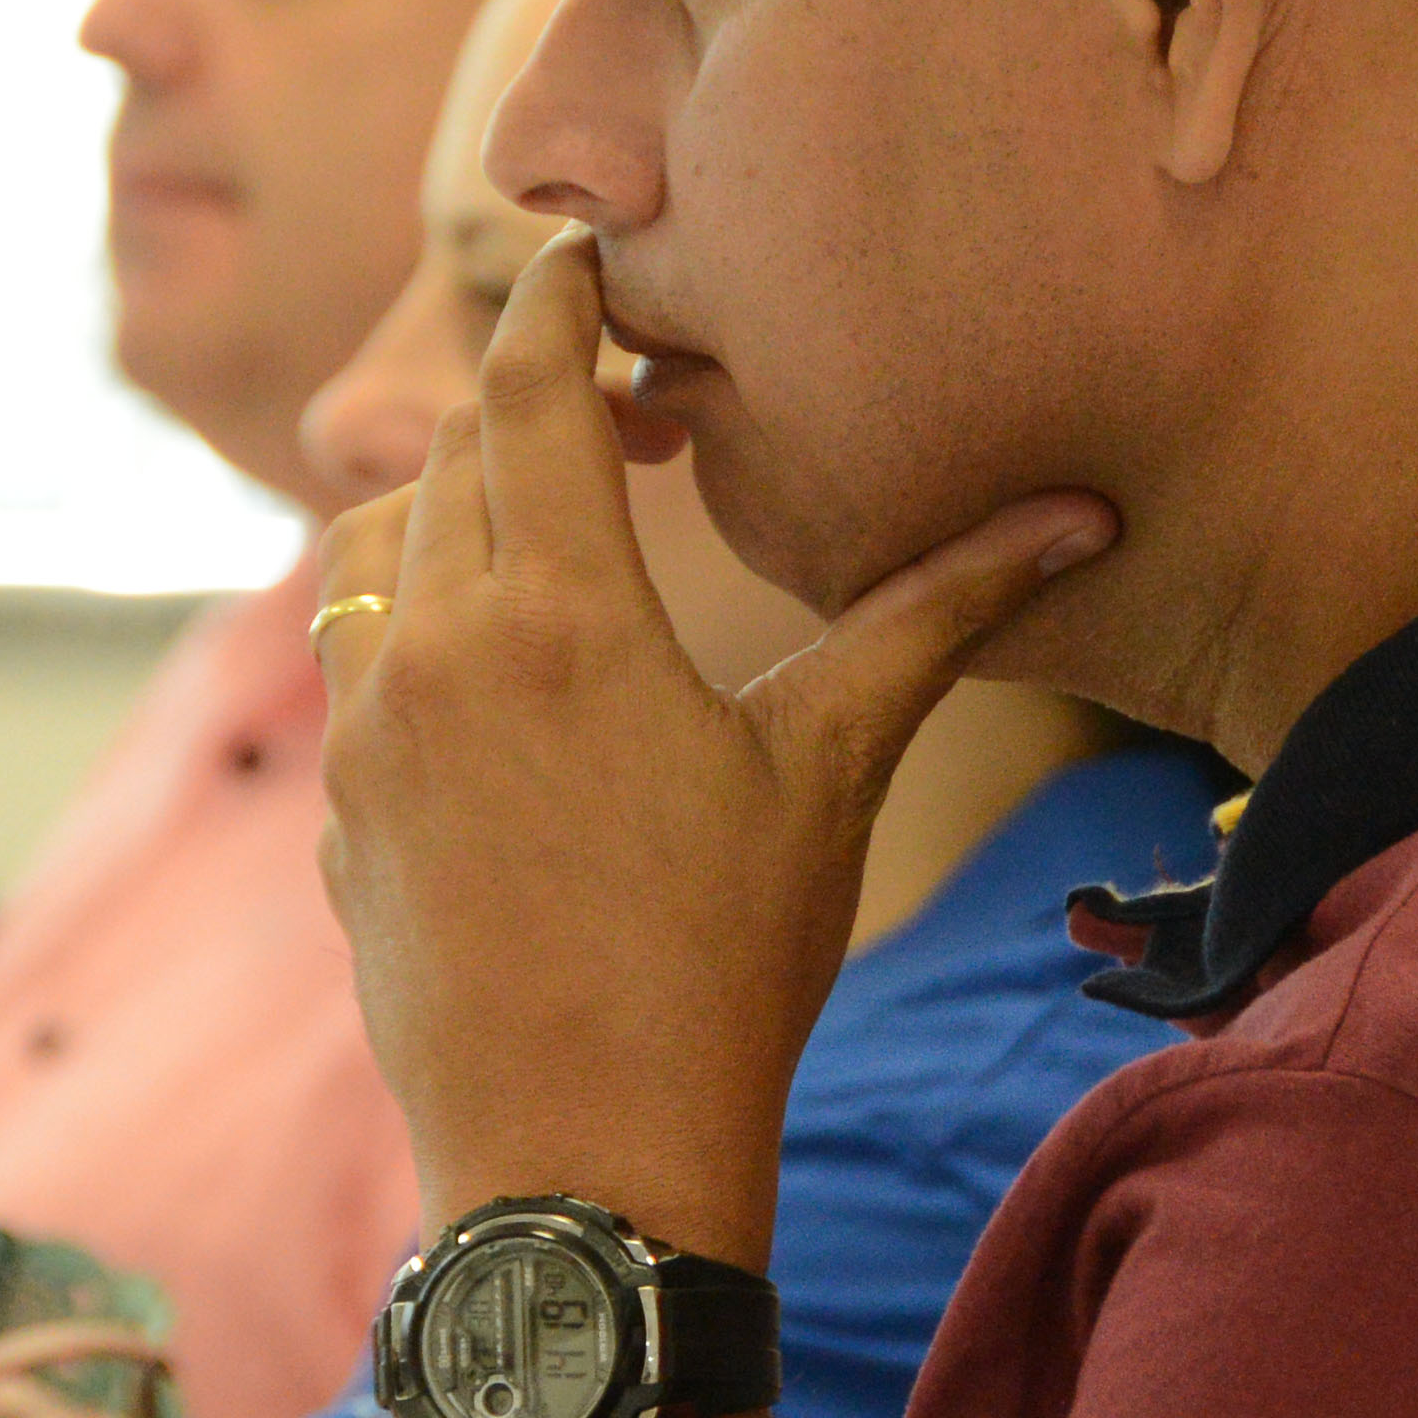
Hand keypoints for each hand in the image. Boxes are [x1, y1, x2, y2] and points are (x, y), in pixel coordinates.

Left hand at [311, 228, 1113, 1263]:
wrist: (583, 1163)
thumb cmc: (726, 965)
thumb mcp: (834, 770)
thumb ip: (941, 616)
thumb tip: (1081, 516)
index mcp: (556, 614)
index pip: (527, 389)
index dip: (553, 300)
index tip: (583, 254)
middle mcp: (431, 651)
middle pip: (447, 457)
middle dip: (527, 405)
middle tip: (627, 406)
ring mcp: (362, 739)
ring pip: (369, 557)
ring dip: (446, 511)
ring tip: (549, 530)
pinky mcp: (336, 817)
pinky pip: (353, 672)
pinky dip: (409, 628)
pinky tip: (503, 683)